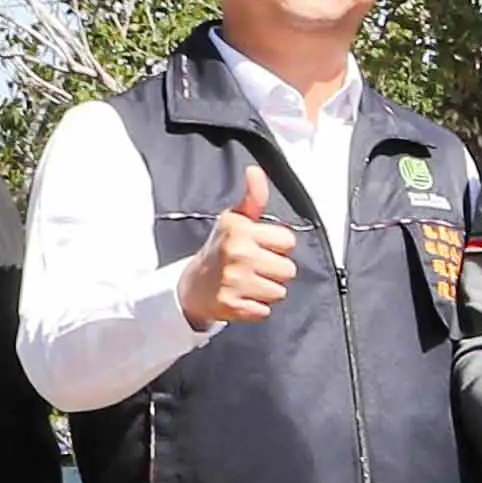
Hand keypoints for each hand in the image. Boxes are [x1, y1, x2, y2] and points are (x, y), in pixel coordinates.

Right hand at [174, 161, 296, 328]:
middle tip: (253, 267)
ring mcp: (234, 282)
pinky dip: (256, 308)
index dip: (277, 245)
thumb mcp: (235, 219)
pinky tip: (241, 297)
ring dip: (266, 290)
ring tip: (248, 282)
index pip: (289, 241)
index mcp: (241, 230)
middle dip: (275, 270)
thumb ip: (253, 197)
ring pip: (279, 292)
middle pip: (289, 270)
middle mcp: (238, 254)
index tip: (260, 246)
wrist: (192, 285)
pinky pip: (265, 311)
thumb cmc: (221, 248)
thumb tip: (255, 170)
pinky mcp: (232, 306)